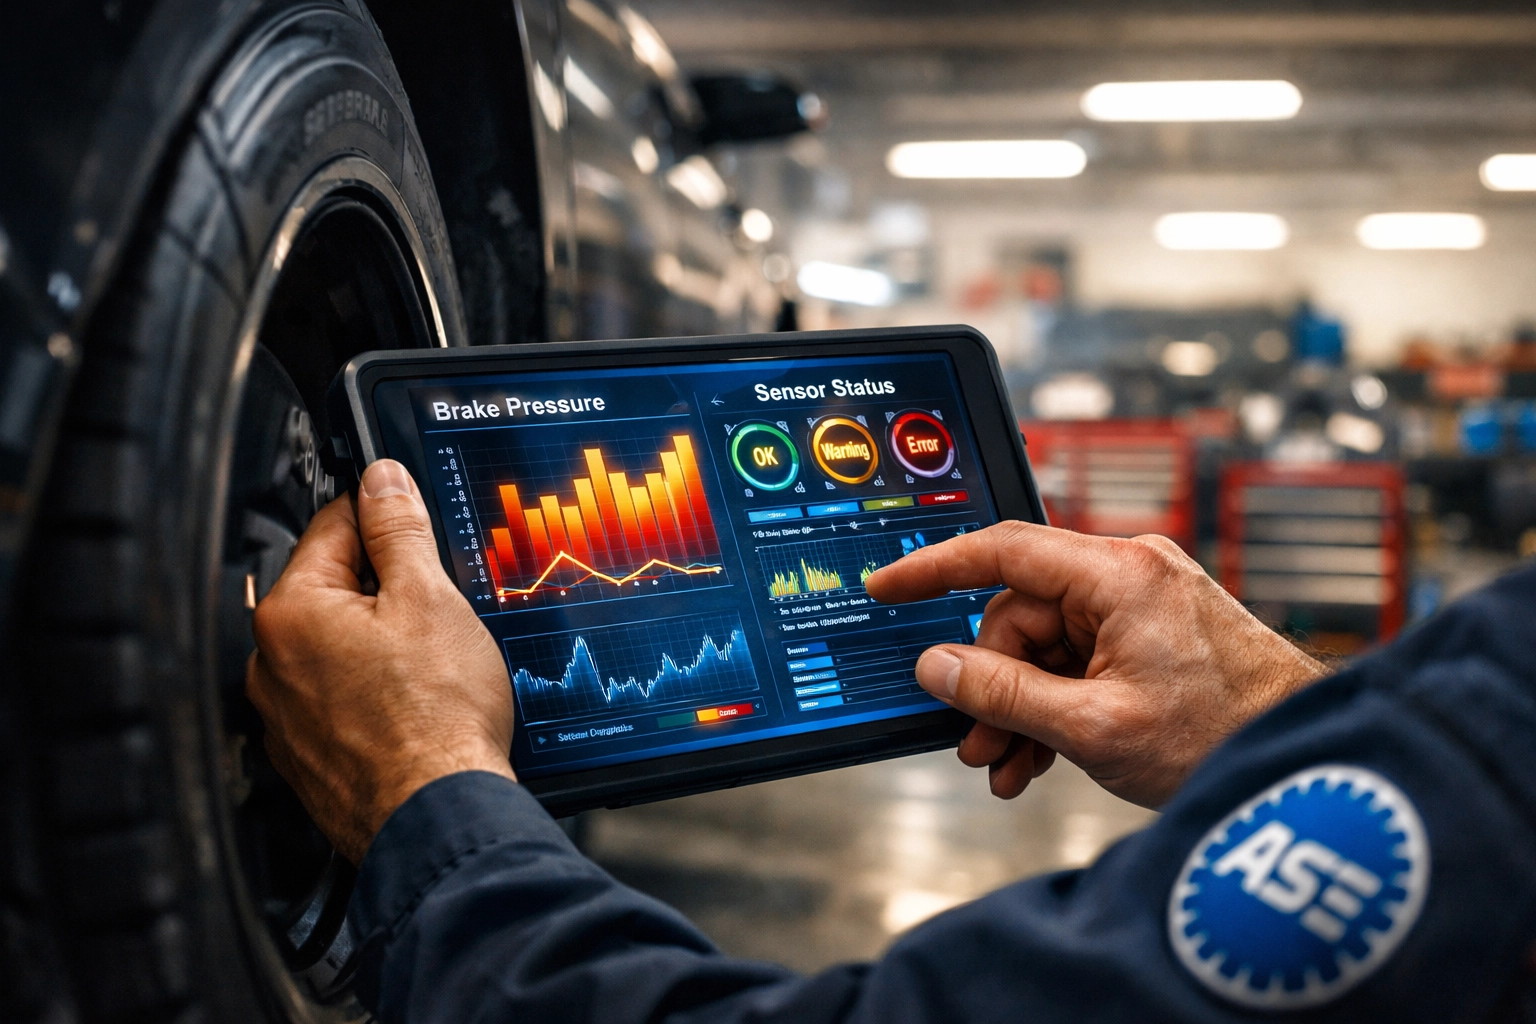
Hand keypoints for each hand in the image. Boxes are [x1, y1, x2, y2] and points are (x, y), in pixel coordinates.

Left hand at [246, 459, 514, 862]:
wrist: (438, 816)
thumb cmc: (434, 720)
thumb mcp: (430, 599)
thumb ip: (399, 530)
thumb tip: (382, 482)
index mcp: (290, 613)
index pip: (334, 524)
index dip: (384, 516)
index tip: (411, 519)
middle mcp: (270, 665)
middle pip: (334, 590)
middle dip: (385, 589)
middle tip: (438, 606)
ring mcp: (286, 717)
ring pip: (338, 649)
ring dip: (380, 644)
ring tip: (432, 664)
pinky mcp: (309, 758)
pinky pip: (341, 700)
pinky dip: (374, 694)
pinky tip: (417, 705)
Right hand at [863, 522, 1324, 808]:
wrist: (1306, 760)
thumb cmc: (1226, 735)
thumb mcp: (1094, 725)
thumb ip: (1004, 692)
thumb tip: (937, 668)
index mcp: (1119, 574)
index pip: (1001, 550)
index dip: (933, 568)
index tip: (887, 586)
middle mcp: (1130, 575)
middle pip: (1020, 615)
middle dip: (991, 685)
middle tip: (978, 746)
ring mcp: (1143, 604)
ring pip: (1047, 646)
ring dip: (1021, 706)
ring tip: (1009, 766)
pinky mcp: (1152, 636)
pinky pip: (1079, 659)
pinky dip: (1055, 705)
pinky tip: (1041, 758)